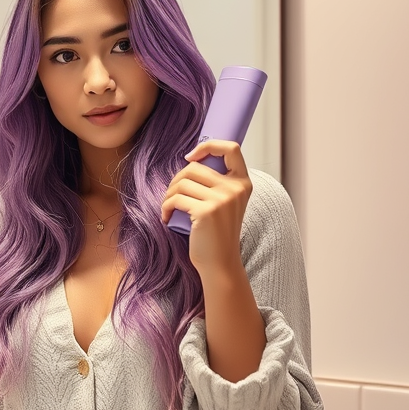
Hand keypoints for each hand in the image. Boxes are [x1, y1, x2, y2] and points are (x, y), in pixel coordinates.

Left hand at [161, 139, 252, 273]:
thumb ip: (218, 182)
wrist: (220, 263)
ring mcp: (222, 199)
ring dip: (168, 194)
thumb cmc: (217, 233)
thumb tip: (191, 159)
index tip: (191, 157)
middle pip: (195, 167)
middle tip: (172, 197)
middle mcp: (235, 188)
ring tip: (169, 207)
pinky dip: (165, 207)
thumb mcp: (226, 203)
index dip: (208, 145)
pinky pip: (176, 198)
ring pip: (182, 182)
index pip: (231, 148)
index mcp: (243, 182)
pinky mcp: (206, 211)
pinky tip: (166, 217)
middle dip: (177, 180)